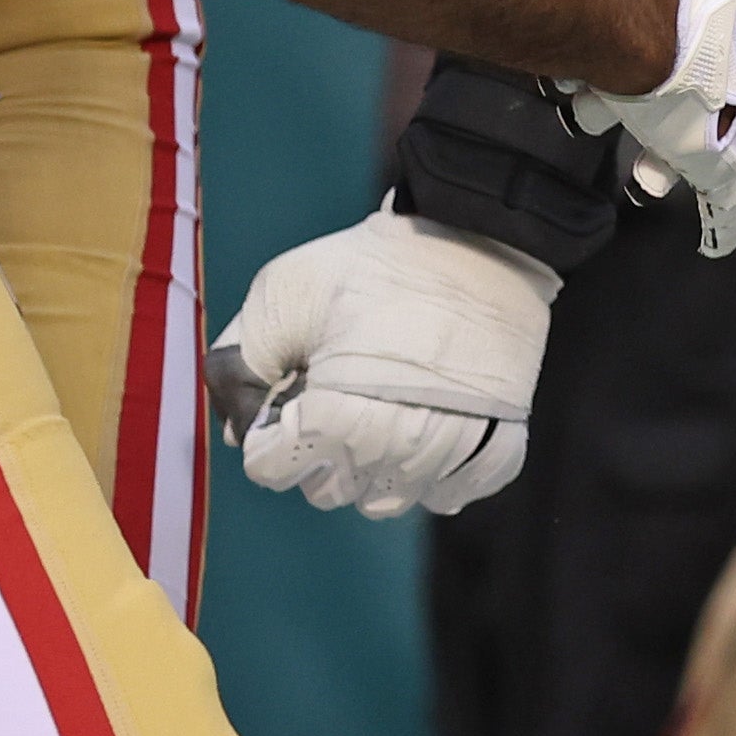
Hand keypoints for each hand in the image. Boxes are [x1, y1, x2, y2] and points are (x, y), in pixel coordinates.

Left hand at [204, 210, 554, 517]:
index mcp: (335, 421)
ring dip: (372, 466)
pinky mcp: (499, 443)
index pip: (270, 470)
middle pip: (326, 491)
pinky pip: (454, 492)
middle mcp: (393, 451)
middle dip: (316, 449)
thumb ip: (240, 366)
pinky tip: (428, 437)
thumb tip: (236, 429)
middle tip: (338, 389)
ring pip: (386, 500)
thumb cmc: (375, 264)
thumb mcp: (282, 293)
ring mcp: (451, 453)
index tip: (293, 389)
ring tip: (383, 407)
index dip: (268, 427)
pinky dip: (436, 476)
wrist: (476, 234)